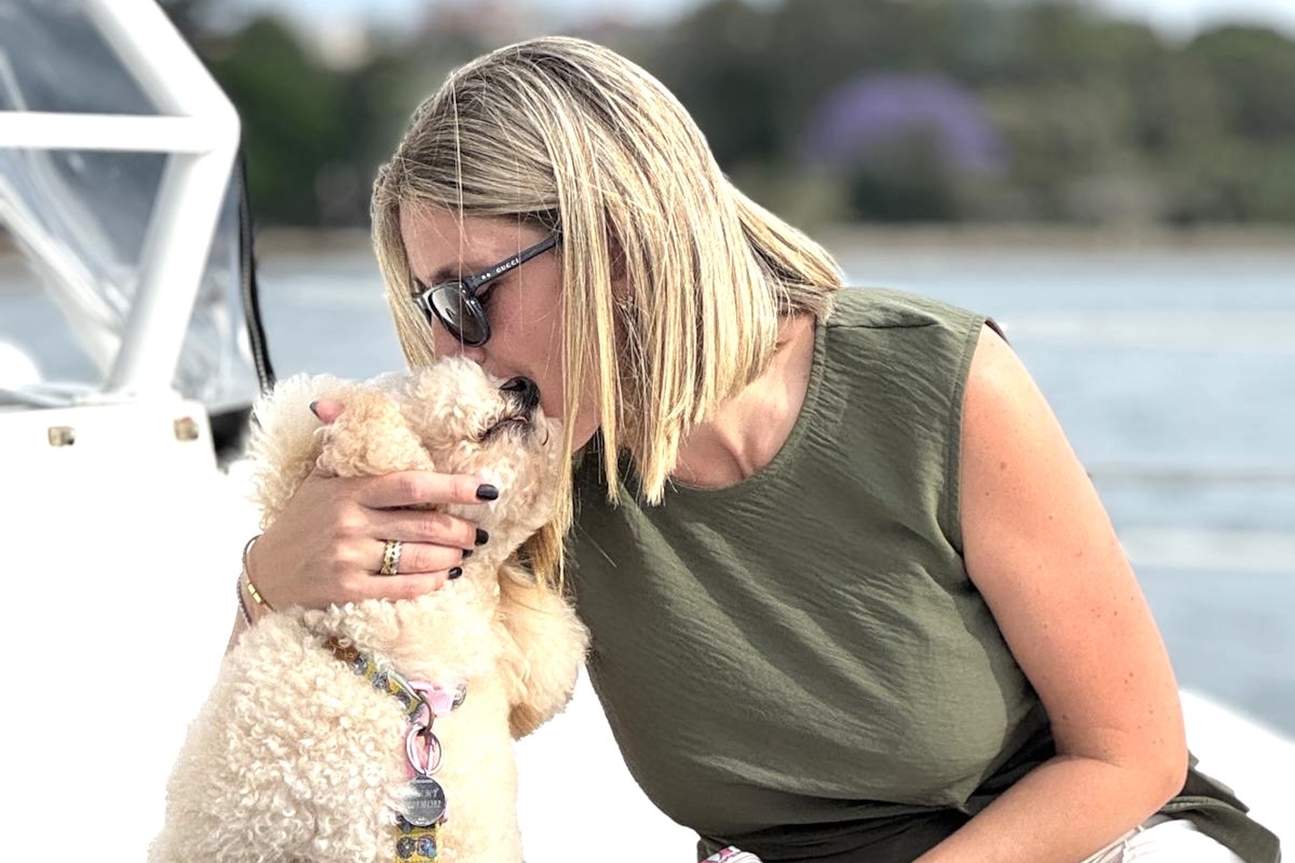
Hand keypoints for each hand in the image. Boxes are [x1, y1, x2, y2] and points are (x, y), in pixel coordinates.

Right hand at [243, 398, 494, 615]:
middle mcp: (350, 522)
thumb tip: (329, 401)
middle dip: (461, 530)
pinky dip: (430, 582)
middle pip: (424, 524)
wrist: (267, 572)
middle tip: (480, 533)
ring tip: (466, 554)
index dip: (454, 486)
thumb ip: (337, 441)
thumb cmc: (303, 519)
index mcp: (349, 490)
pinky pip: (401, 587)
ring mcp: (348, 557)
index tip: (486, 488)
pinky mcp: (347, 589)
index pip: (412, 483)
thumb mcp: (318, 476)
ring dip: (451, 557)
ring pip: (418, 557)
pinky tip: (444, 577)